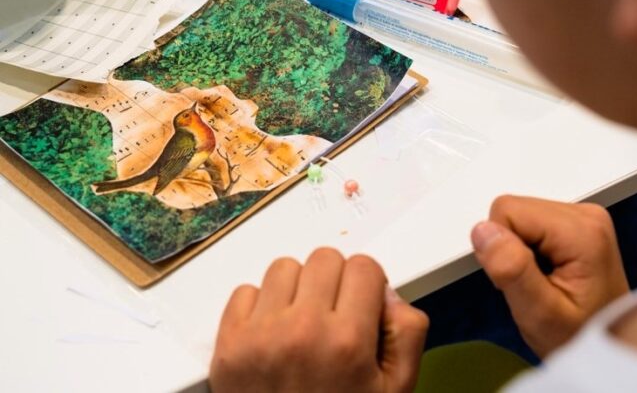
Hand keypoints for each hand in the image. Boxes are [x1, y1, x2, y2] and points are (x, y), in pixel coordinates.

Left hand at [209, 248, 428, 392]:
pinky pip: (245, 291)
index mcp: (348, 341)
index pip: (364, 266)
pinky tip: (272, 335)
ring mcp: (260, 335)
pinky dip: (260, 306)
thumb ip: (406, 333)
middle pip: (324, 258)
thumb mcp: (396, 389)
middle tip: (333, 314)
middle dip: (335, 281)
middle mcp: (303, 330)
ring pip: (284, 267)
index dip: (368, 285)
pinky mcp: (229, 344)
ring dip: (297, 289)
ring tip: (301, 323)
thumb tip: (385, 292)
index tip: (362, 305)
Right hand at [471, 195, 628, 357]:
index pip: (507, 211)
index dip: (501, 249)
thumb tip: (483, 230)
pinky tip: (546, 271)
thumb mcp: (539, 314)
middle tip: (531, 285)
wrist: (607, 344)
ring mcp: (584, 216)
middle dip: (510, 248)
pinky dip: (528, 248)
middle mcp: (586, 214)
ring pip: (519, 215)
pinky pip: (531, 222)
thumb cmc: (576, 336)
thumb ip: (512, 270)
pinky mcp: (577, 223)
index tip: (522, 282)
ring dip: (518, 249)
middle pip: (514, 210)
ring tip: (541, 280)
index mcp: (581, 231)